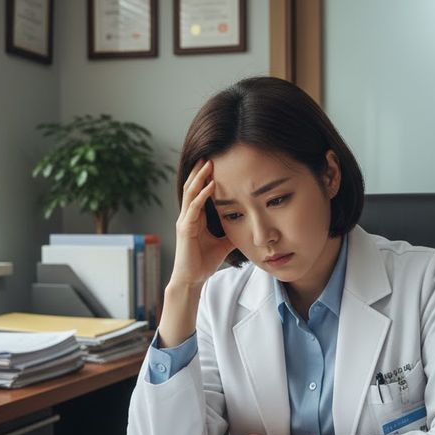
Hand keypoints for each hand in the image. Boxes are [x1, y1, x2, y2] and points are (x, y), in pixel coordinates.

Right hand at [158, 159, 234, 346]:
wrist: (192, 279)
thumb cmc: (204, 262)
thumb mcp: (224, 242)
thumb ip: (233, 230)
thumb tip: (249, 224)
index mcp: (195, 217)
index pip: (198, 191)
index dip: (205, 177)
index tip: (216, 163)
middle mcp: (187, 216)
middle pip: (192, 187)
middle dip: (200, 171)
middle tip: (211, 154)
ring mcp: (185, 221)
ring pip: (190, 193)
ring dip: (200, 177)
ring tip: (209, 164)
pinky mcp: (185, 229)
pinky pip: (193, 208)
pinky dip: (202, 196)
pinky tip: (211, 186)